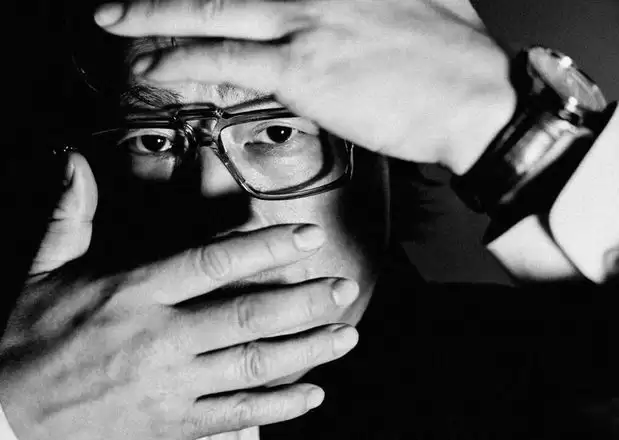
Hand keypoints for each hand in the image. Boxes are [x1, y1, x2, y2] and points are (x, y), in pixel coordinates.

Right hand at [0, 153, 358, 439]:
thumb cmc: (31, 337)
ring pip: (253, 366)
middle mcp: (159, 338)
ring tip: (346, 335)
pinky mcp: (172, 425)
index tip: (306, 235)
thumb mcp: (43, 271)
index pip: (212, 263)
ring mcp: (170, 385)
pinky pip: (235, 416)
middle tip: (344, 288)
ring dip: (306, 350)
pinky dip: (278, 408)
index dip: (265, 246)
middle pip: (247, 315)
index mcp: (133, 294)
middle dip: (304, 301)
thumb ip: (71, 215)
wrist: (7, 414)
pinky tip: (312, 394)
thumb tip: (74, 161)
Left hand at [95, 0, 515, 172]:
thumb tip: (362, 3)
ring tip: (118, 23)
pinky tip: (153, 66)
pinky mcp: (302, 68)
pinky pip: (225, 60)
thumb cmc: (456, 59)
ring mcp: (306, 22)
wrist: (477, 100)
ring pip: (211, 11)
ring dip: (156, 18)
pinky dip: (182, 61)